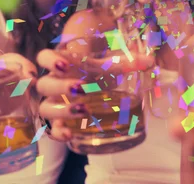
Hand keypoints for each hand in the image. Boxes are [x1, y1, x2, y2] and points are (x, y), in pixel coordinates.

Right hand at [35, 47, 154, 140]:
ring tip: (83, 110)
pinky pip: (52, 129)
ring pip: (46, 108)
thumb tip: (150, 62)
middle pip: (45, 85)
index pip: (43, 57)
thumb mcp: (111, 64)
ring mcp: (55, 102)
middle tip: (81, 88)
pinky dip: (58, 133)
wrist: (93, 82)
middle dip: (61, 87)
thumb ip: (128, 62)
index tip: (64, 64)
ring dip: (61, 110)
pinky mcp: (60, 120)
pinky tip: (69, 135)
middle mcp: (54, 83)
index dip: (49, 60)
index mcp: (62, 63)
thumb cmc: (97, 70)